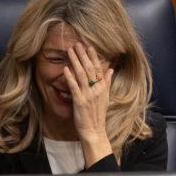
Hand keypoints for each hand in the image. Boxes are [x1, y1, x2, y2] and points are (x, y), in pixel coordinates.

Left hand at [63, 43, 113, 167]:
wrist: (95, 131)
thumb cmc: (98, 115)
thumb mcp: (105, 97)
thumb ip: (107, 82)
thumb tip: (110, 69)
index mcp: (103, 87)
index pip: (98, 68)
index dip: (93, 56)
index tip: (88, 45)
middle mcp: (97, 89)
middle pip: (89, 68)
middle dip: (82, 55)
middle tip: (77, 43)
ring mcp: (88, 95)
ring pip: (81, 74)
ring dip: (75, 61)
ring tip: (70, 51)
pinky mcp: (80, 101)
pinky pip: (74, 87)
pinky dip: (70, 77)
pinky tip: (65, 69)